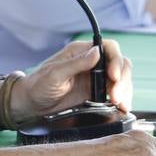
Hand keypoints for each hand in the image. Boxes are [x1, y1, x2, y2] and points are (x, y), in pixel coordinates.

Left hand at [13, 39, 133, 119]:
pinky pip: (116, 93)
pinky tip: (122, 107)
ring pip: (121, 79)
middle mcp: (91, 63)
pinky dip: (122, 99)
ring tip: (120, 104)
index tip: (113, 76)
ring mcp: (96, 78)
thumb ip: (75, 64)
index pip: (109, 48)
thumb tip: (97, 52)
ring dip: (125, 90)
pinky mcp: (97, 93)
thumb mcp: (54, 74)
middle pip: (119, 64)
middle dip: (122, 79)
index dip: (116, 60)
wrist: (31, 105)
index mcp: (81, 52)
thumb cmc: (38, 86)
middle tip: (115, 96)